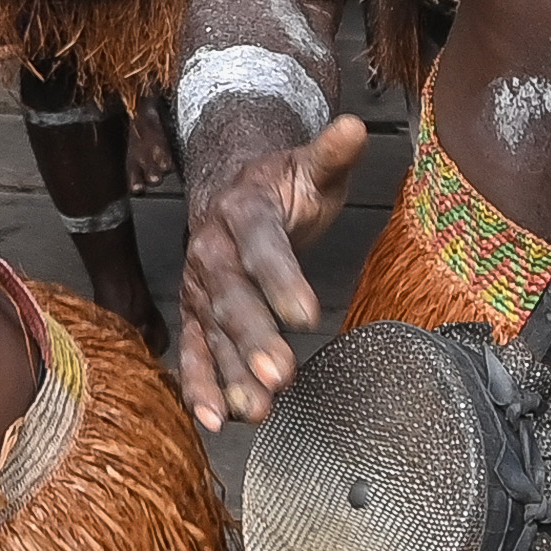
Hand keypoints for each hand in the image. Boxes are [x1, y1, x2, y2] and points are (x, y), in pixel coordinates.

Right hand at [175, 111, 365, 429]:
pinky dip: (201, 389)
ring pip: (211, 334)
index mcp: (242, 210)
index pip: (262, 247)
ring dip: (230, 376)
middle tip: (279, 374)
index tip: (308, 315)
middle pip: (231, 298)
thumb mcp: (309, 166)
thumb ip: (331, 154)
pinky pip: (194, 354)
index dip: (282, 281)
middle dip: (253, 339)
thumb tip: (356, 129)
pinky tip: (216, 422)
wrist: (230, 192)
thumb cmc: (282, 188)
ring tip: (255, 410)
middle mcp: (211, 251)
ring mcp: (199, 288)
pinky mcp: (196, 317)